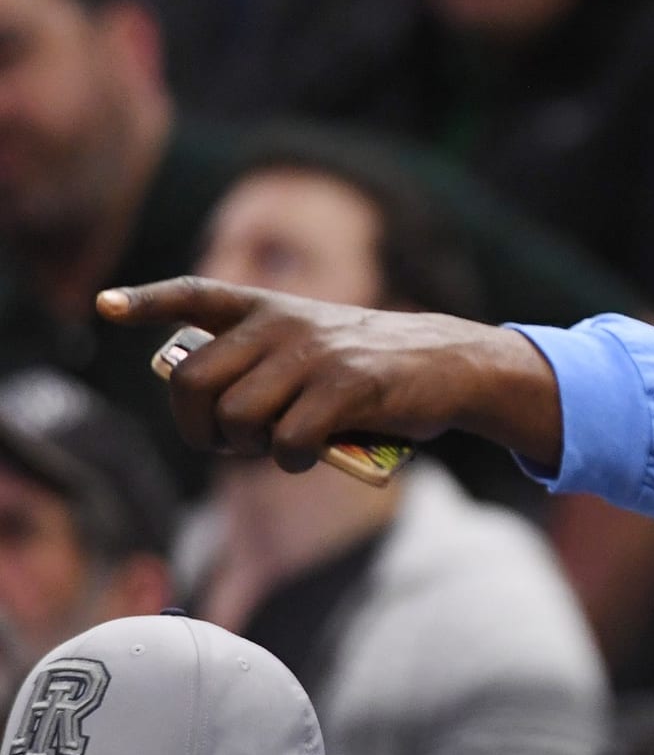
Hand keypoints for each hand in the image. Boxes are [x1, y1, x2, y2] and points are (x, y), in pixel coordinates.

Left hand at [96, 276, 563, 472]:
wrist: (447, 363)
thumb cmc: (372, 369)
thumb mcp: (313, 349)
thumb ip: (263, 367)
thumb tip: (217, 420)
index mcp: (271, 308)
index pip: (197, 294)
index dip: (147, 301)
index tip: (105, 306)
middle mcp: (283, 323)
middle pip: (193, 381)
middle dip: (198, 426)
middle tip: (228, 442)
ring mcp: (313, 352)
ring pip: (237, 417)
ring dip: (248, 449)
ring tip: (280, 446)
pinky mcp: (346, 386)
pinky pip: (288, 441)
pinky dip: (293, 460)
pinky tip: (313, 453)